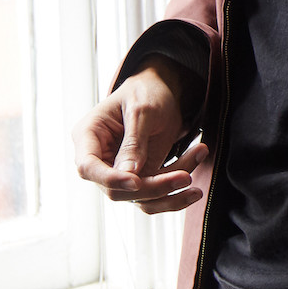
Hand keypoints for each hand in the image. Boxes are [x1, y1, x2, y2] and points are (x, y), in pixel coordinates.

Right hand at [75, 65, 208, 213]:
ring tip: (199, 163)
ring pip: (140, 198)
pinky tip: (198, 163)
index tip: (137, 182)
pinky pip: (156, 194)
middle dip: (153, 187)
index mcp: (89, 136)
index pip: (88, 168)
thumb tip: (130, 176)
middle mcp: (100, 159)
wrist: (162, 90)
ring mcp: (119, 172)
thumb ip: (134, 142)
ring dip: (172, 191)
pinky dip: (178, 188)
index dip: (110, 179)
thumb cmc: (146, 92)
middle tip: (186, 176)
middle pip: (116, 190)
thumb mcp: (143, 111)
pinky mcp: (140, 178)